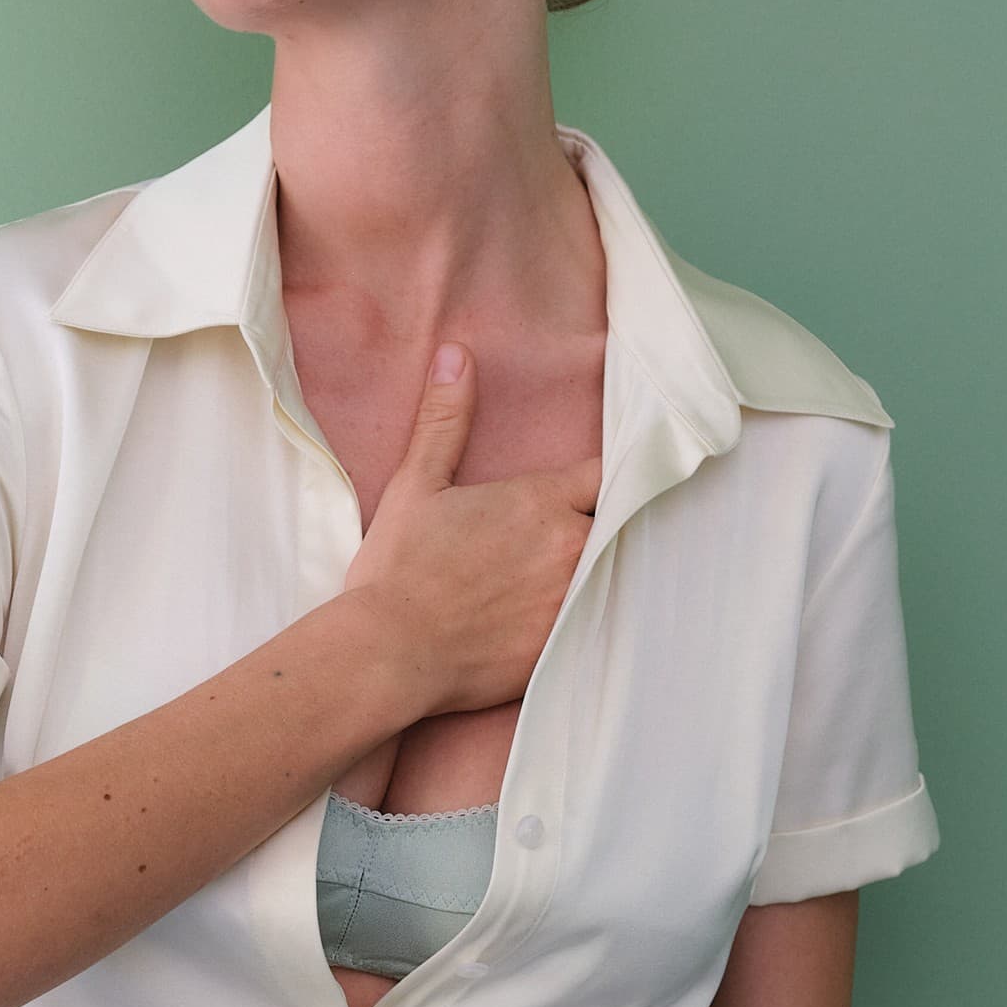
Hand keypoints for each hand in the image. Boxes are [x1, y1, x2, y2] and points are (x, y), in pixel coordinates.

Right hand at [342, 341, 601, 718]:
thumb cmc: (401, 568)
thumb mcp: (417, 485)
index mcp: (541, 501)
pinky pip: (598, 624)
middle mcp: (569, 547)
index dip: (602, 480)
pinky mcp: (566, 646)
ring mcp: (572, 600)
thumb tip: (456, 355)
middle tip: (585, 534)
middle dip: (603, 527)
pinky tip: (571, 620)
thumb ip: (445, 421)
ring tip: (577, 576)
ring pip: (612, 576)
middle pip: (615, 527)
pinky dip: (590, 618)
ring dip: (601, 572)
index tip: (597, 487)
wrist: (392, 651)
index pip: (605, 476)